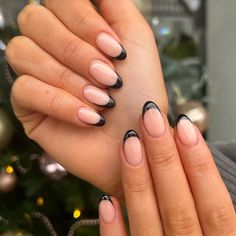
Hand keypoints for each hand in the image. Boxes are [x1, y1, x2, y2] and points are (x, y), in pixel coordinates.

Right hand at [6, 0, 167, 196]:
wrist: (136, 139)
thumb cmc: (140, 94)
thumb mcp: (137, 40)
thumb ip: (115, 5)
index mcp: (75, 31)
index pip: (56, 1)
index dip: (84, 22)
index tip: (114, 50)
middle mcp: (52, 48)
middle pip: (34, 21)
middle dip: (76, 51)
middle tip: (108, 78)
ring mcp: (37, 75)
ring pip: (23, 53)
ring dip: (69, 79)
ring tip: (102, 101)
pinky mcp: (30, 105)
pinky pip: (24, 89)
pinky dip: (61, 103)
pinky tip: (88, 117)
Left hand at [99, 101, 235, 235]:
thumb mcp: (221, 233)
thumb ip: (215, 215)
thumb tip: (196, 162)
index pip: (215, 206)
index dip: (200, 164)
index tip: (183, 125)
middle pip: (180, 208)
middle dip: (165, 159)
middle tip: (150, 118)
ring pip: (150, 226)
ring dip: (138, 183)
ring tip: (129, 141)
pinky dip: (115, 231)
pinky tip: (106, 200)